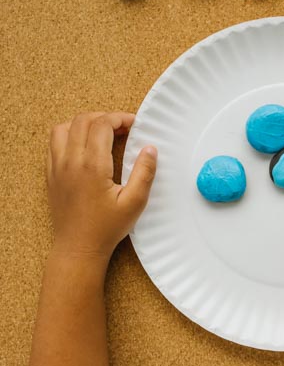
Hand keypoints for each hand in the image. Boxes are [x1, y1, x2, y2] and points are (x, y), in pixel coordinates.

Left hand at [47, 112, 156, 259]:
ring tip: (102, 132)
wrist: (78, 248)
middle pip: (82, 120)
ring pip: (64, 128)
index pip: (102, 124)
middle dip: (105, 117)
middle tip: (122, 127)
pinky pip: (54, 143)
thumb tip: (150, 149)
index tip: (134, 124)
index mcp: (92, 166)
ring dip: (84, 123)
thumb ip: (145, 172)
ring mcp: (57, 167)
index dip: (120, 118)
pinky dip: (69, 135)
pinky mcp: (51, 175)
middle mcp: (71, 162)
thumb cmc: (106, 228)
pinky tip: (85, 146)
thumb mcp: (135, 202)